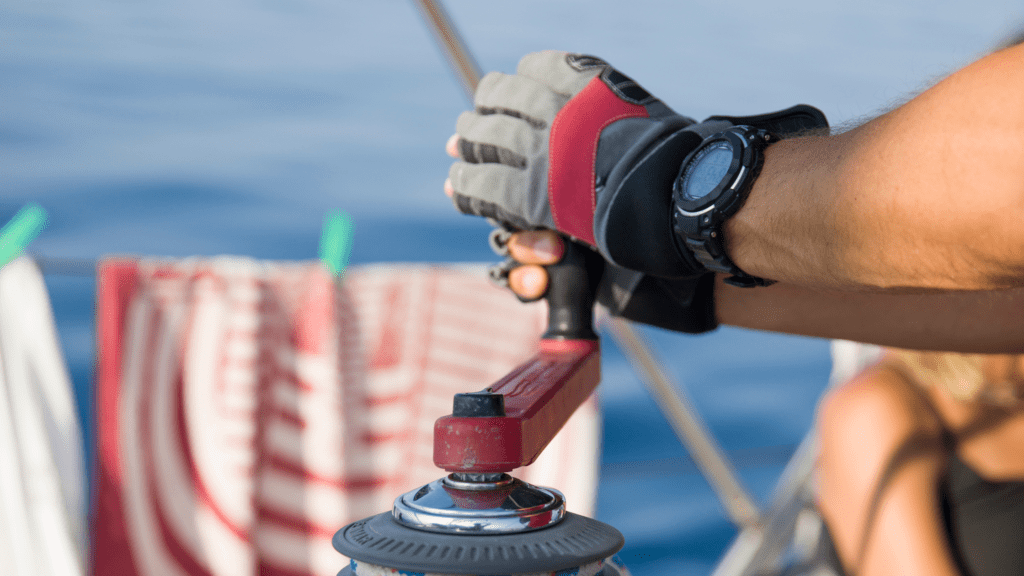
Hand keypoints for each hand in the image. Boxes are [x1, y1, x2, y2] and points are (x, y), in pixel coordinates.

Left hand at [444, 50, 709, 278]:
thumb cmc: (671, 160)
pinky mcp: (529, 193)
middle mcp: (557, 109)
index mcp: (586, 82)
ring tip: (460, 149)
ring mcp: (539, 150)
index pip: (534, 67)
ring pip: (482, 136)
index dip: (519, 82)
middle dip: (484, 108)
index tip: (513, 94)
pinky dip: (464, 184)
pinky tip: (457, 187)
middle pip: (499, 96)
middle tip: (472, 122)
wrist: (675, 199)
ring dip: (467, 142)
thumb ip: (605, 102)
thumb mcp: (640, 109)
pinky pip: (480, 183)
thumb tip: (589, 112)